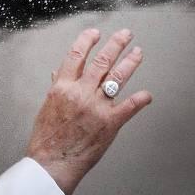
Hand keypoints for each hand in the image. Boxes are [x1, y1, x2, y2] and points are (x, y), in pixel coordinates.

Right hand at [25, 28, 152, 194]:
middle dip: (115, 44)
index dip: (87, 40)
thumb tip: (58, 73)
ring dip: (130, 62)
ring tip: (138, 52)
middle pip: (101, 61)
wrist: (52, 161)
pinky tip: (147, 94)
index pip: (76, 54)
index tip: (95, 32)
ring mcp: (96, 106)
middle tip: (125, 34)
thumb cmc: (47, 137)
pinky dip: (141, 99)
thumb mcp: (48, 106)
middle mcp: (81, 92)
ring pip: (117, 77)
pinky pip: (130, 106)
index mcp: (63, 86)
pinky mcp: (110, 123)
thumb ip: (57, 87)